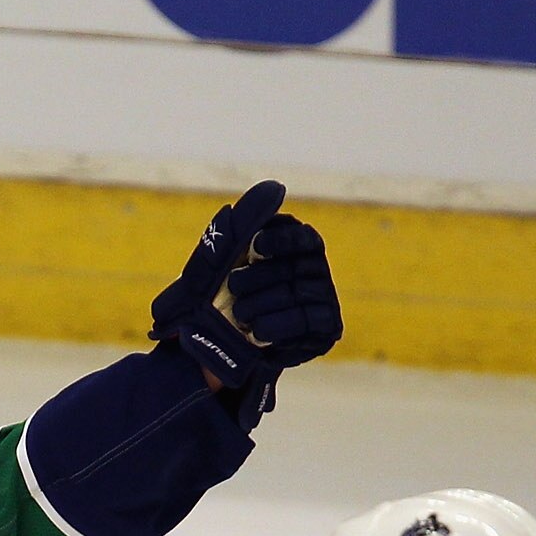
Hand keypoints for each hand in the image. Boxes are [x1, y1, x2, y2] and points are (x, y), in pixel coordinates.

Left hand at [149, 181, 342, 408]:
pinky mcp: (324, 329)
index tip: (256, 247)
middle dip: (261, 278)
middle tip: (234, 288)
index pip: (299, 236)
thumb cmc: (213, 295)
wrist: (211, 348)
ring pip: (300, 295)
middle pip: (297, 267)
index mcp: (296, 246)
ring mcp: (322, 299)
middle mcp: (314, 269)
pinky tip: (258, 334)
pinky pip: (309, 322)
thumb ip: (242, 221)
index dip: (281, 240)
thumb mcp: (218, 257)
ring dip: (264, 305)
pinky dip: (280, 327)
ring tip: (239, 316)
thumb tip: (276, 187)